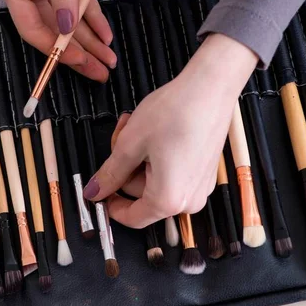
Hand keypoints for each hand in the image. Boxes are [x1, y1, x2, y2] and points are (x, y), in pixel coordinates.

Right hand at [0, 0, 115, 82]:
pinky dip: (93, 14)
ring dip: (90, 38)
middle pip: (55, 28)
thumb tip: (68, 28)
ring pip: (71, 16)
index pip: (34, 29)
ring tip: (108, 58)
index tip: (80, 63)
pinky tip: (105, 31)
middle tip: (100, 70)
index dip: (56, 49)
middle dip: (79, 50)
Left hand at [83, 34, 257, 227]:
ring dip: (141, 157)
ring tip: (136, 126)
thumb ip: (111, 173)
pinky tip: (155, 131)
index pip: (132, 218)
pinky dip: (158, 155)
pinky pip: (173, 172)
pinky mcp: (205, 171)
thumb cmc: (175, 113)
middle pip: (142, 194)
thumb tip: (95, 192)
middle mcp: (189, 200)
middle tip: (120, 136)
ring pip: (155, 180)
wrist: (211, 88)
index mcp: (168, 199)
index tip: (99, 188)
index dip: (111, 203)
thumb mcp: (131, 143)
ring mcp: (200, 186)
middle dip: (126, 167)